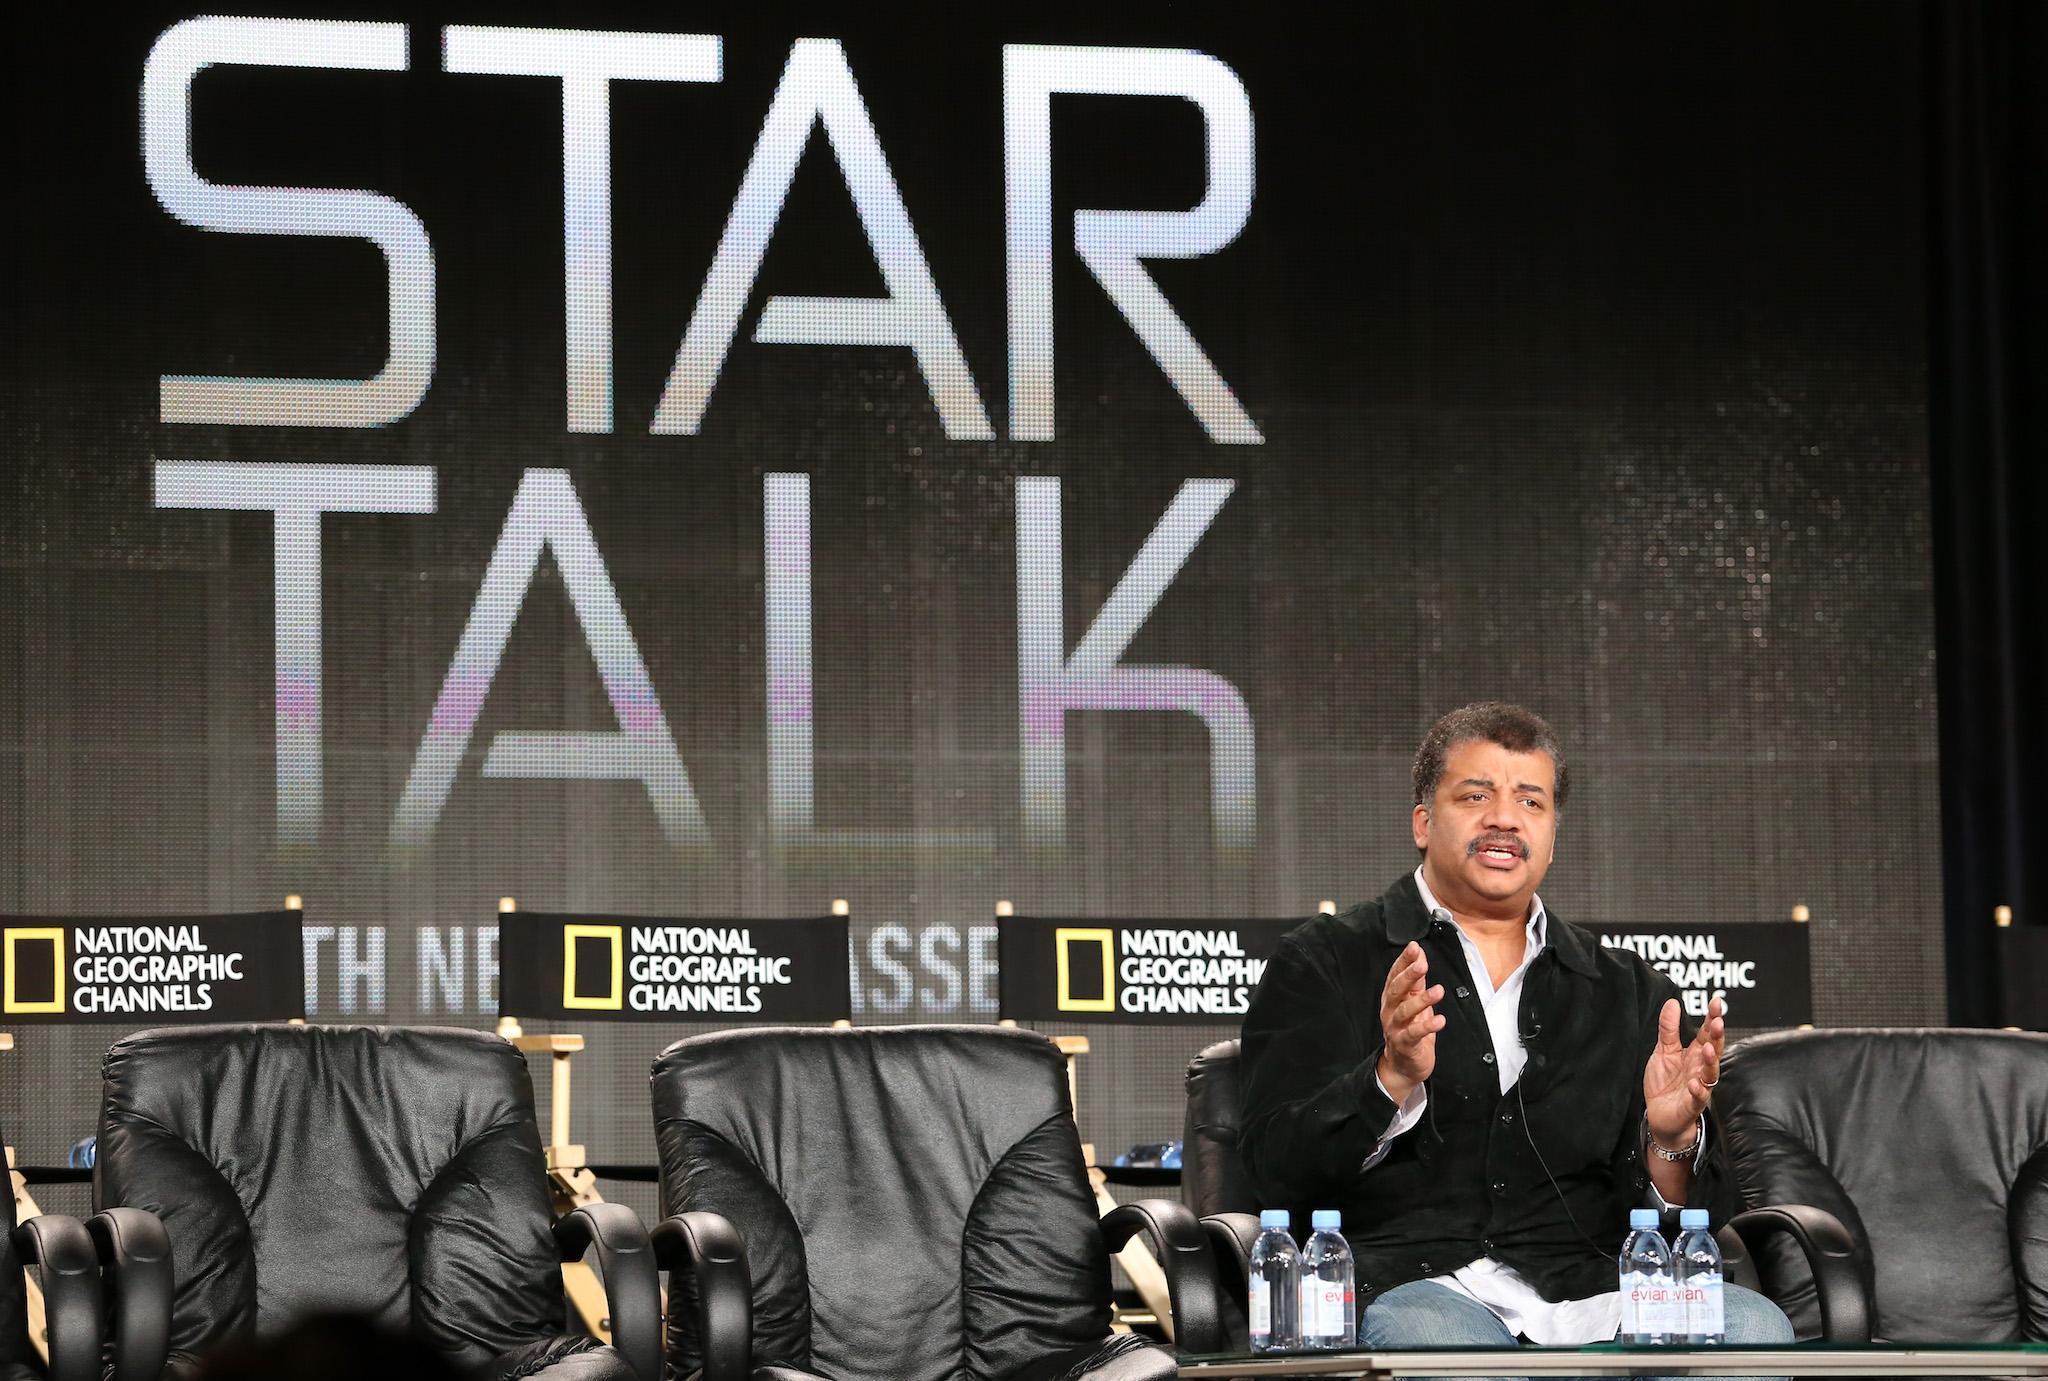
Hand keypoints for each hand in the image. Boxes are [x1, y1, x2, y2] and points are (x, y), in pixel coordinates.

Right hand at [1377, 941, 1443, 1104]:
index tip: (1414, 947)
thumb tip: (1420, 955)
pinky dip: (1427, 1026)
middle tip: (1422, 964)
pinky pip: (1414, 1034)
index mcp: (1392, 998)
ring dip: (1421, 1000)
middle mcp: (1390, 1011)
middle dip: (1409, 975)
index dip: (1403, 961)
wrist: (1403, 1065)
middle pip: (1396, 990)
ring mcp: (1395, 1028)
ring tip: (1438, 991)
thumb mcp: (1413, 1002)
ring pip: (1404, 1011)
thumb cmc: (1409, 1030)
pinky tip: (1440, 1020)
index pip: (1395, 975)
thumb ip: (1416, 980)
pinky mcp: (1404, 1044)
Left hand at [1643, 996, 1722, 1146]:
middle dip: (1717, 1036)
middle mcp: (1700, 1068)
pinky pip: (1699, 1097)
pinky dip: (1698, 1091)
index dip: (1712, 1017)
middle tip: (1718, 1021)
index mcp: (1694, 1054)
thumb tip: (1672, 1002)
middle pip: (1714, 1049)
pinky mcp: (1692, 1104)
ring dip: (1711, 1061)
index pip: (1707, 1033)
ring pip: (1711, 1073)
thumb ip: (1668, 1029)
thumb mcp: (1663, 1051)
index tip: (1717, 1001)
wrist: (1660, 1115)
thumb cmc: (1665, 1083)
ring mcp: (1699, 1086)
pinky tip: (1694, 1083)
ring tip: (1708, 1048)